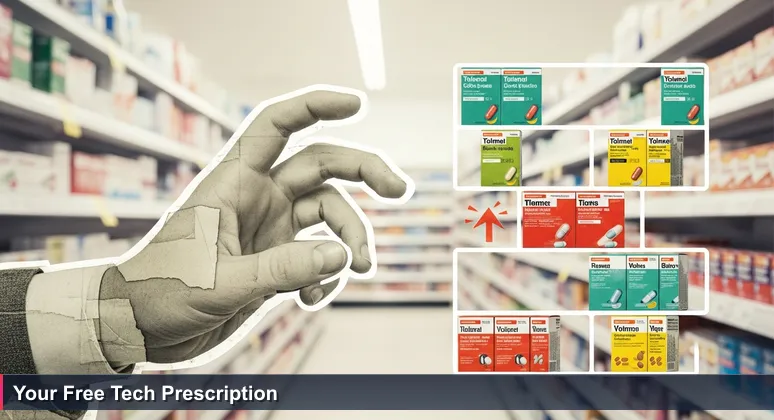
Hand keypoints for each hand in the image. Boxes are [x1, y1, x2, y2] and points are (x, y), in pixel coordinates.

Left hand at [98, 88, 410, 364]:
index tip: (357, 104)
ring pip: (330, 215)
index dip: (315, 106)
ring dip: (351, 240)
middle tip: (399, 189)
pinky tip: (311, 298)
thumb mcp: (222, 281)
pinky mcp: (276, 261)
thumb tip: (342, 258)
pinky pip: (319, 256)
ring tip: (360, 268)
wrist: (141, 329)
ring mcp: (271, 229)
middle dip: (364, 172)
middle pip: (323, 166)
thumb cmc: (163, 291)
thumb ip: (282, 269)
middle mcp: (259, 198)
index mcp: (236, 183)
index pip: (276, 126)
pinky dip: (326, 275)